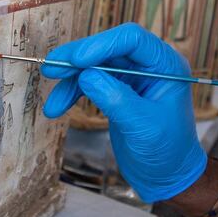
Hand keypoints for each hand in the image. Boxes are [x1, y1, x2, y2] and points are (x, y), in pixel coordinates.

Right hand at [41, 23, 206, 202]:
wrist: (166, 176)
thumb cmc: (167, 152)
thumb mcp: (143, 127)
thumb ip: (116, 99)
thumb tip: (86, 76)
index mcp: (166, 65)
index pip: (132, 40)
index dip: (102, 45)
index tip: (77, 60)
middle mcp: (148, 64)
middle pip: (107, 49)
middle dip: (77, 59)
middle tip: (51, 69)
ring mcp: (131, 76)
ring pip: (94, 66)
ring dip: (70, 81)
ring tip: (53, 102)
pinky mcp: (116, 89)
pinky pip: (89, 82)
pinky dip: (72, 93)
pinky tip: (56, 107)